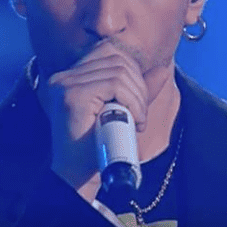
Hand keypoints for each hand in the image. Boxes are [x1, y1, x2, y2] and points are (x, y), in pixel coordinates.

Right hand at [39, 40, 148, 198]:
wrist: (79, 176)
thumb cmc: (98, 146)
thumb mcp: (123, 111)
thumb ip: (138, 90)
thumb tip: (163, 70)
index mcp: (70, 76)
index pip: (108, 50)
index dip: (132, 69)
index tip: (137, 98)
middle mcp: (63, 77)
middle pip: (116, 59)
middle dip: (139, 85)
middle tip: (140, 114)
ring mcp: (65, 84)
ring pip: (119, 72)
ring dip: (138, 97)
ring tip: (137, 121)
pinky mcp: (72, 96)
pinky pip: (114, 84)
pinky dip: (132, 101)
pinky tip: (133, 120)